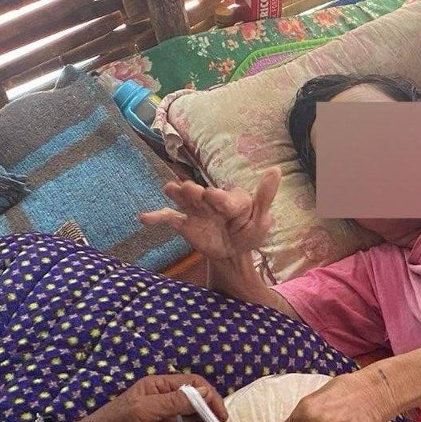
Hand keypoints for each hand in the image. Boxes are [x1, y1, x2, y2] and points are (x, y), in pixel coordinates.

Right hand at [140, 169, 279, 262]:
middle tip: (189, 190)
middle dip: (193, 192)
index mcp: (231, 200)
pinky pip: (169, 218)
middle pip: (199, 193)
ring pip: (183, 198)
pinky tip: (144, 218)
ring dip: (177, 193)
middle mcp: (210, 200)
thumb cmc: (249, 231)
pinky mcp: (185, 223)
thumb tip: (276, 170)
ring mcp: (196, 210)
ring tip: (170, 189)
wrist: (232, 250)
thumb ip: (264, 197)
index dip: (218, 197)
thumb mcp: (261, 219)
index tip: (213, 197)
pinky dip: (157, 217)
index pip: (223, 198)